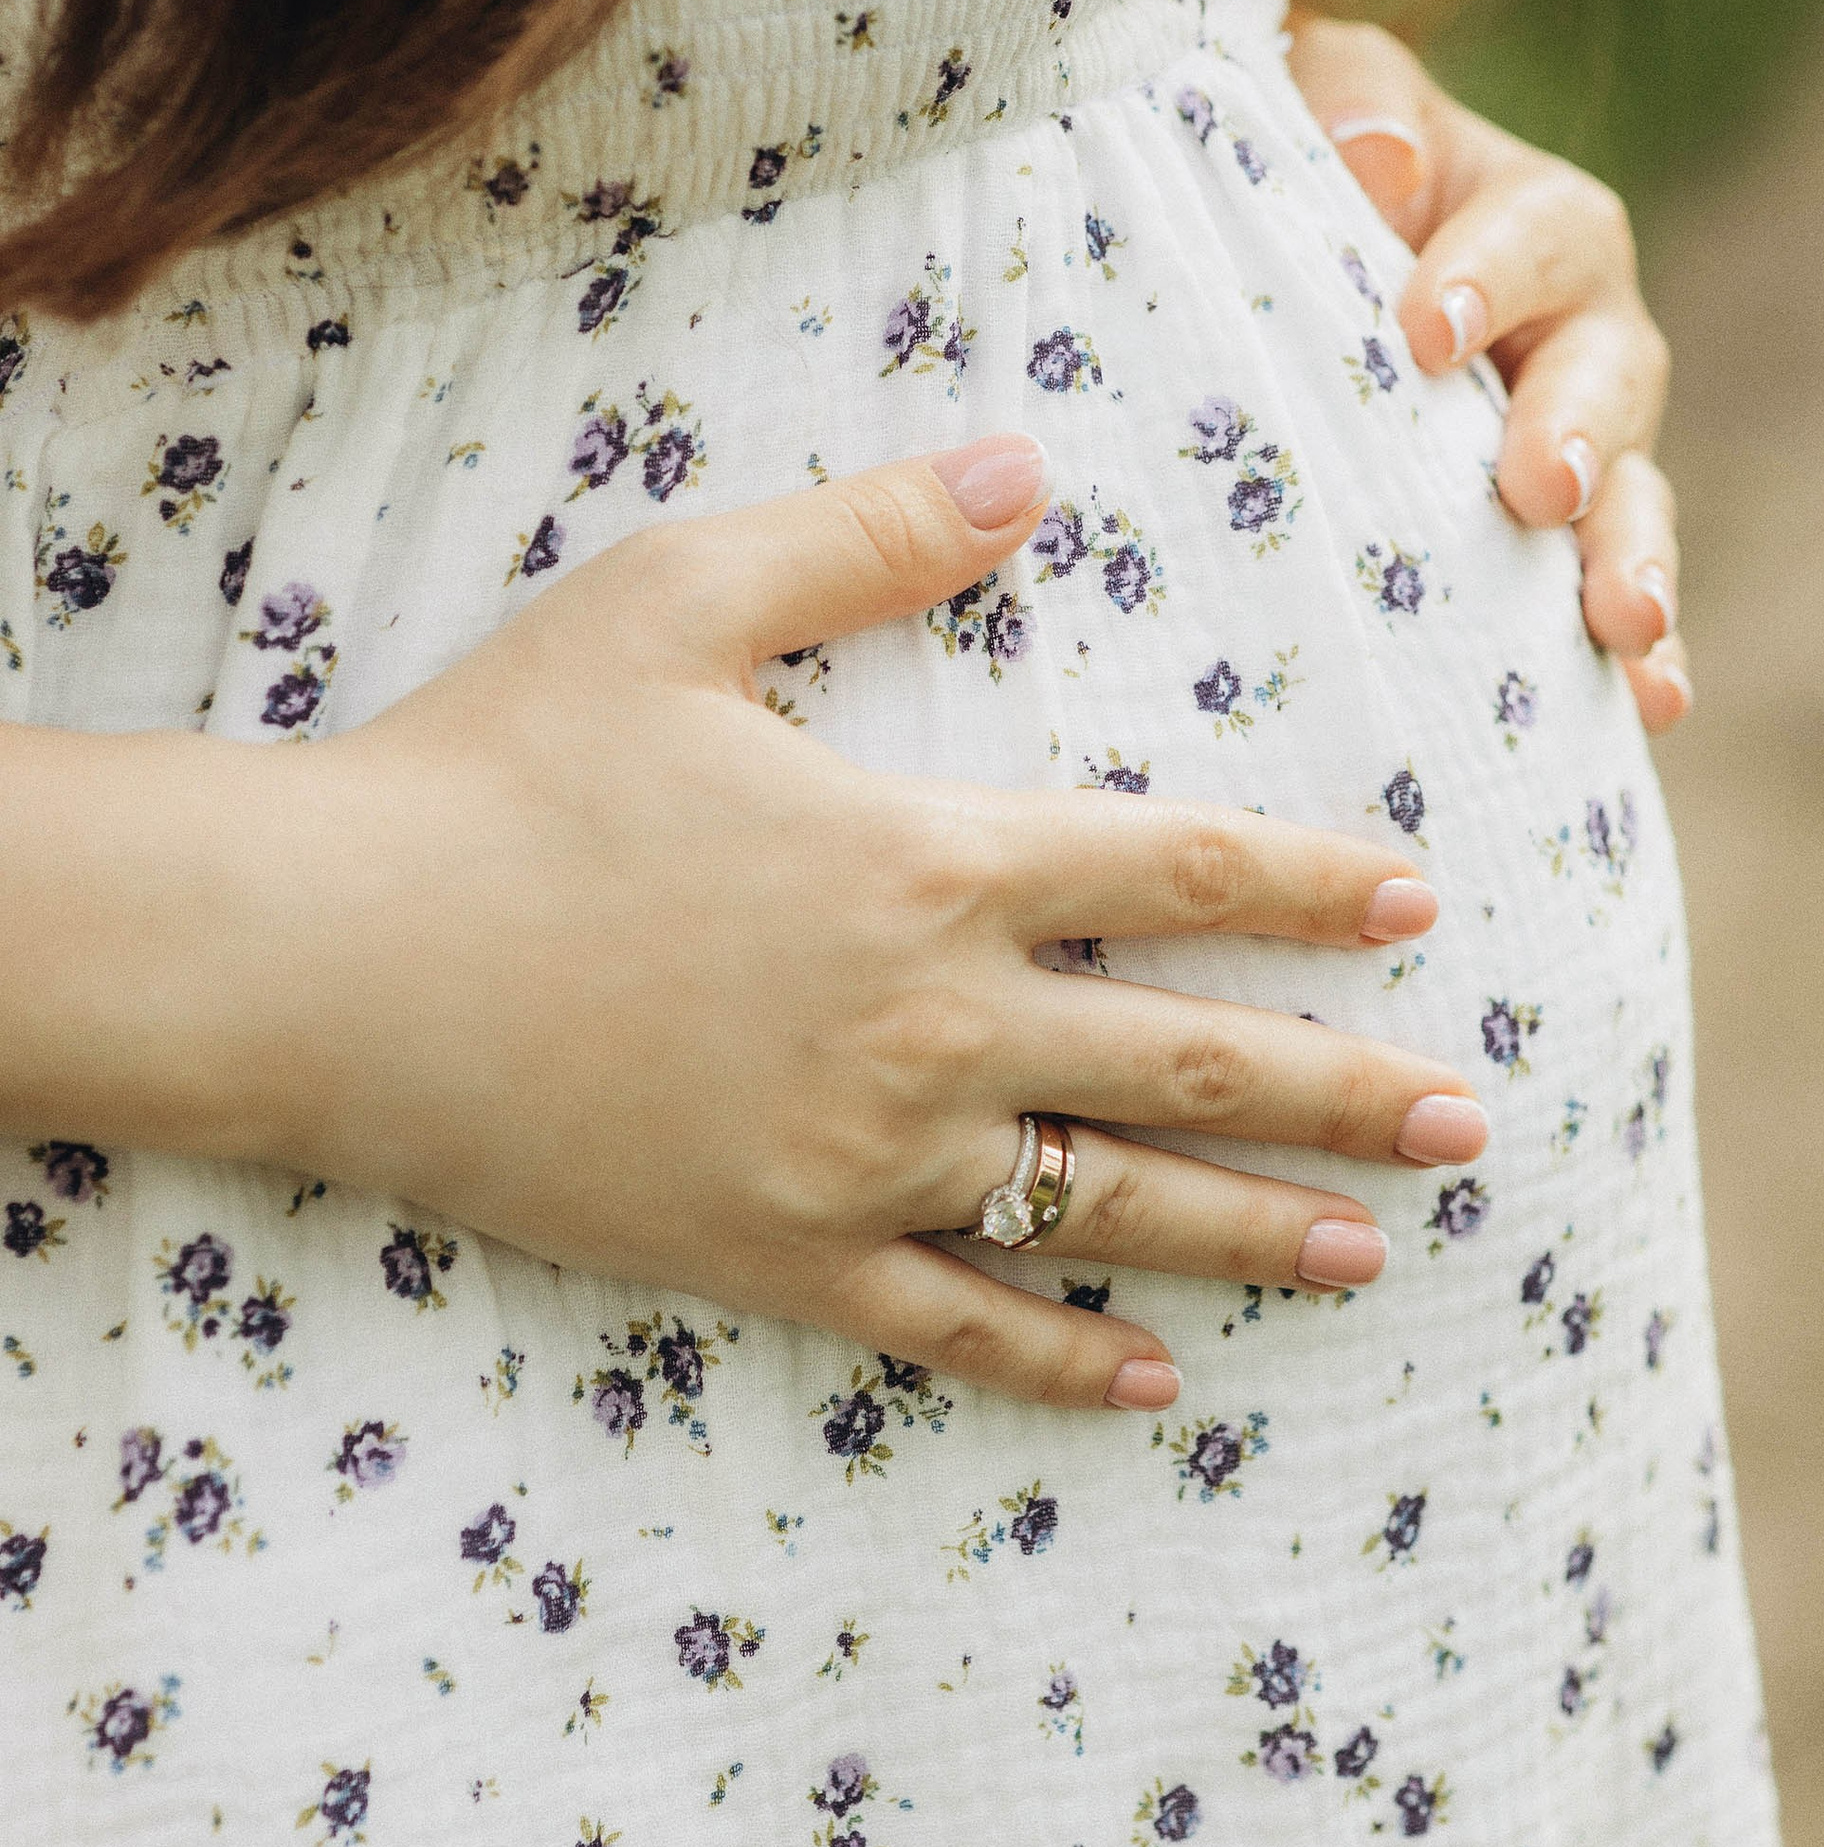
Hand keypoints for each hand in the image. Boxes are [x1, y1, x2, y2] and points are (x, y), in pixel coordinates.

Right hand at [171, 434, 1480, 1412]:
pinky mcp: (771, 1258)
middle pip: (1189, 1067)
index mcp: (926, 863)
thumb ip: (872, 532)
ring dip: (1254, 1235)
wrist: (328, 957)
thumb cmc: (501, 762)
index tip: (1422, 904)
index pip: (1177, 874)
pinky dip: (1059, 1361)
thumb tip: (1030, 461)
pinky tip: (1152, 1386)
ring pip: (1104, 1213)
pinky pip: (951, 1328)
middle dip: (1347, 1096)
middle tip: (1473, 1122)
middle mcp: (926, 1030)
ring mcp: (856, 1164)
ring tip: (1374, 1255)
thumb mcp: (679, 598)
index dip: (1313, 890)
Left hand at [1289, 9, 1686, 731]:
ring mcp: (1586, 449)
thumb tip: (1382, 164)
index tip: (1419, 333)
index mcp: (1531, 218)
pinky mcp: (1564, 548)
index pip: (1534, 234)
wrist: (1292, 247)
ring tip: (1624, 624)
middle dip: (1581, 432)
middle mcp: (1583, 333)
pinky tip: (1652, 706)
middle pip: (1613, 374)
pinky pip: (1620, 601)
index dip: (1486, 278)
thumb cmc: (1302, 160)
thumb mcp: (1308, 92)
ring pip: (1633, 499)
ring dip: (1633, 559)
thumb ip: (1348, 100)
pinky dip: (1647, 652)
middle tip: (1539, 490)